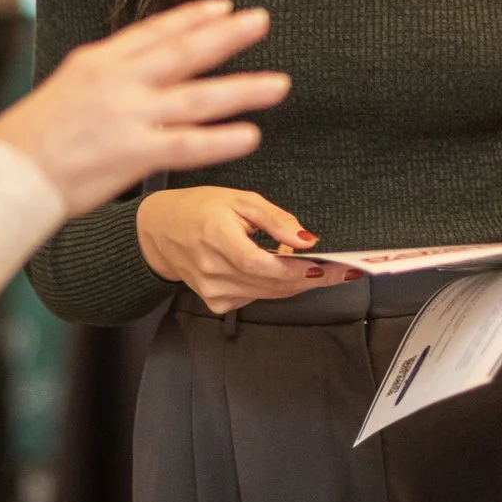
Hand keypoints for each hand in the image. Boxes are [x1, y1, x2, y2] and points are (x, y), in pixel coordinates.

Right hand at [0, 0, 288, 213]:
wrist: (9, 173)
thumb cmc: (32, 136)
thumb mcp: (68, 85)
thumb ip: (107, 74)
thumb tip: (137, 65)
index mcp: (99, 61)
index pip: (155, 31)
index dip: (192, 17)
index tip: (224, 7)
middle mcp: (119, 81)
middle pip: (184, 52)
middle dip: (228, 36)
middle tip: (262, 21)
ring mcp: (129, 116)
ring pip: (198, 97)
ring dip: (243, 89)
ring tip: (278, 84)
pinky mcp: (134, 153)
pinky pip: (188, 145)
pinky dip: (221, 140)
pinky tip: (251, 135)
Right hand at [137, 186, 343, 313]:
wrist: (160, 232)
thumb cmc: (200, 209)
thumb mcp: (240, 199)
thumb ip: (274, 219)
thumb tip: (305, 239)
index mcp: (216, 237)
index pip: (260, 263)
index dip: (295, 269)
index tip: (326, 267)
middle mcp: (212, 269)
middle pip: (270, 283)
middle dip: (310, 278)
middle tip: (341, 270)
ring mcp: (212, 290)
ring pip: (267, 294)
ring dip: (295, 283)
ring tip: (319, 268)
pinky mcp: (215, 302)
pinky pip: (255, 298)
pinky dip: (273, 287)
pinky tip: (279, 271)